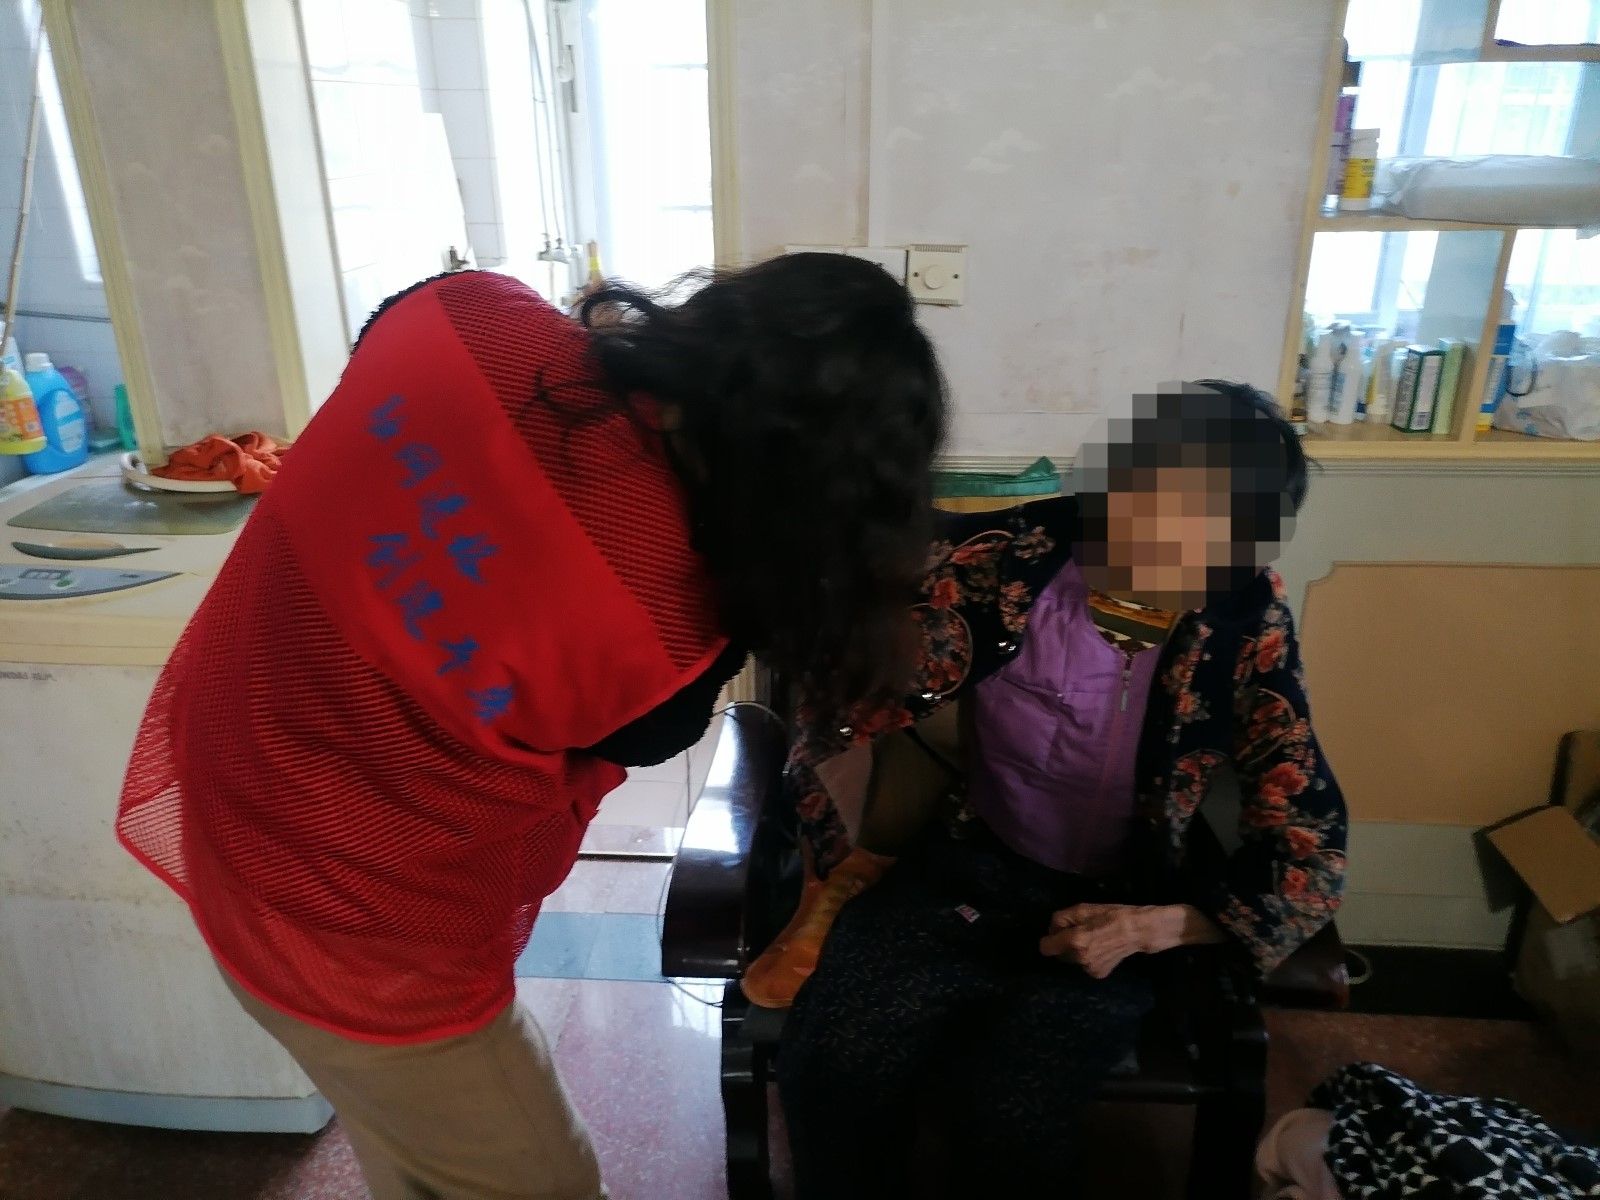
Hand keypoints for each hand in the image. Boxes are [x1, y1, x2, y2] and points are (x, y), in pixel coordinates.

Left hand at [1040, 903, 1225, 977]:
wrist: (1137, 931)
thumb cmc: (1110, 915)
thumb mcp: (1083, 909)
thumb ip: (1061, 919)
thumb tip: (1051, 930)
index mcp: (1074, 941)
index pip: (1045, 948)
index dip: (1049, 939)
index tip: (1058, 934)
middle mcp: (1079, 958)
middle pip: (1058, 954)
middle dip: (1064, 944)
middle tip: (1080, 933)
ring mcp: (1089, 969)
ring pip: (1071, 960)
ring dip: (1076, 952)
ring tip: (1094, 940)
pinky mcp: (1098, 974)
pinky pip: (1084, 966)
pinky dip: (1088, 959)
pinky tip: (1101, 950)